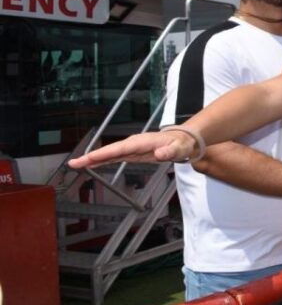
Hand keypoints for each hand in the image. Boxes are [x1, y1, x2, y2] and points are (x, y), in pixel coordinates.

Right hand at [68, 131, 196, 168]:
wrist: (184, 140)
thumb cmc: (181, 144)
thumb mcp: (179, 149)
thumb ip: (170, 152)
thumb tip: (161, 155)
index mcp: (141, 142)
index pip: (119, 149)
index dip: (103, 154)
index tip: (89, 159)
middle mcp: (134, 143)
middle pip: (109, 150)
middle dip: (91, 157)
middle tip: (73, 163)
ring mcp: (132, 147)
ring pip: (109, 153)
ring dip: (93, 159)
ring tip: (77, 164)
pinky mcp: (133, 152)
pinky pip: (115, 156)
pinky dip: (103, 160)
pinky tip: (93, 164)